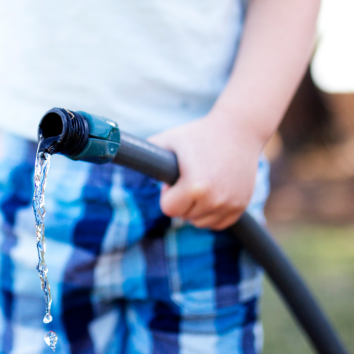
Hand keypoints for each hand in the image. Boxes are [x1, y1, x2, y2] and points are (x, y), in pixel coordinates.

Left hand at [148, 113, 263, 230]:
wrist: (240, 130)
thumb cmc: (199, 134)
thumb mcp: (168, 140)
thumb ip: (144, 153)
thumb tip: (112, 154)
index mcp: (195, 186)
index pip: (169, 209)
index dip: (168, 193)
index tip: (175, 177)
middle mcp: (215, 199)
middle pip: (184, 217)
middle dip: (182, 200)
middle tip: (190, 175)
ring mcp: (231, 204)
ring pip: (200, 223)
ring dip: (196, 208)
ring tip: (202, 182)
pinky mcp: (241, 206)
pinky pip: (218, 223)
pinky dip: (212, 212)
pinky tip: (213, 191)